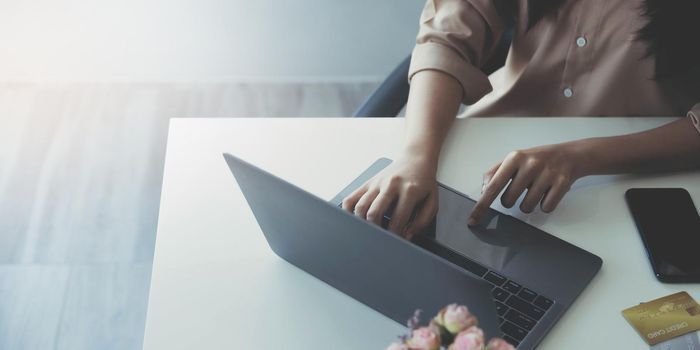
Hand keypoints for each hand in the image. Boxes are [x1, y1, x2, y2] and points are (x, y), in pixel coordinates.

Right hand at [342, 154, 438, 238]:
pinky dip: (349, 211)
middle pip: (374, 213)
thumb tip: (407, 234)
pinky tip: (355, 219)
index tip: (396, 241)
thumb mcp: (432, 201)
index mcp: (409, 190)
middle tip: (381, 238)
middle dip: (376, 231)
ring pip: (361, 207)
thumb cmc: (424, 182)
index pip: (397, 220)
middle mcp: (391, 185)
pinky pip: (351, 198)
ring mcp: (377, 183)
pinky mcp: (368, 182)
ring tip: (370, 230)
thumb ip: (423, 221)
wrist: (415, 158)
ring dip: (362, 223)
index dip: (396, 236)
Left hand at [468, 142, 585, 224]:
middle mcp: (530, 164)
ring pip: (526, 207)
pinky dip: (544, 204)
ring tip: (535, 190)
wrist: (569, 155)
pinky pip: (545, 208)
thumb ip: (494, 173)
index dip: (481, 206)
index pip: (492, 187)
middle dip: (511, 201)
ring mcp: (547, 173)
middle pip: (509, 201)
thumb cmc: (536, 160)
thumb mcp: (513, 160)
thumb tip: (483, 191)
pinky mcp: (562, 183)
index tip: (473, 220)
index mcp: (514, 158)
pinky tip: (548, 192)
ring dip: (528, 204)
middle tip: (521, 189)